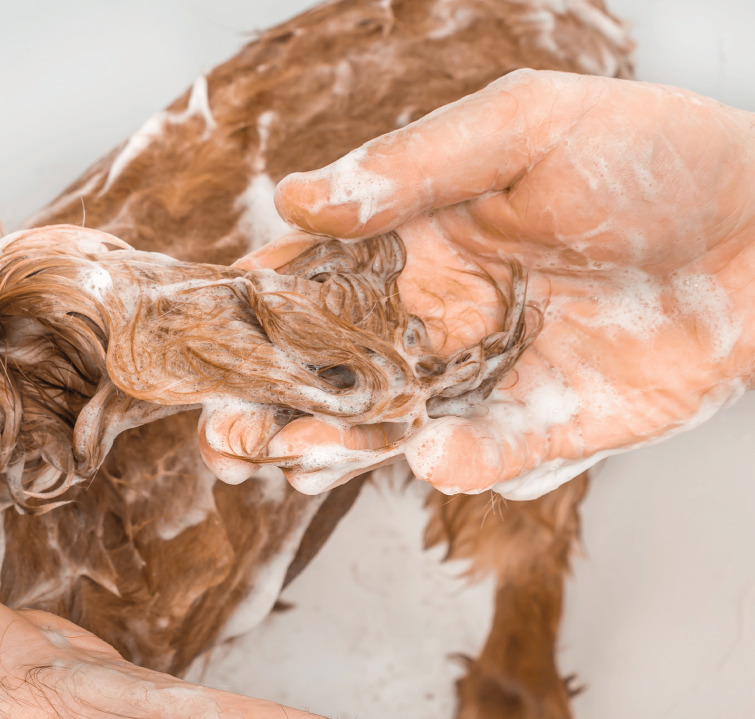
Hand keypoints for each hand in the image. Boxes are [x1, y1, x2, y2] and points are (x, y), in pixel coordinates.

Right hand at [205, 70, 754, 498]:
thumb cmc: (648, 153)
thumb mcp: (523, 125)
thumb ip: (410, 165)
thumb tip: (298, 200)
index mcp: (406, 245)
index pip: (303, 287)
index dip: (247, 320)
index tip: (201, 348)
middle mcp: (429, 319)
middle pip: (323, 376)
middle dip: (267, 411)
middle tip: (229, 438)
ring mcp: (482, 379)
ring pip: (385, 430)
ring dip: (338, 449)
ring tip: (300, 454)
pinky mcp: (547, 428)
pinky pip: (488, 455)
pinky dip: (458, 462)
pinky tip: (436, 454)